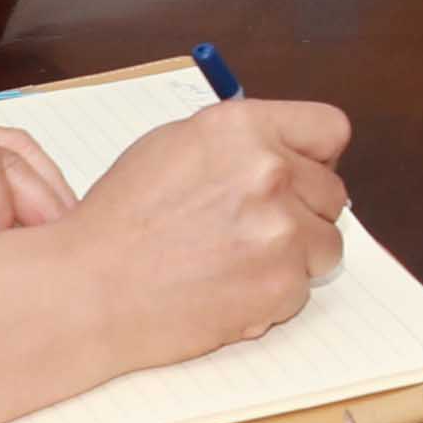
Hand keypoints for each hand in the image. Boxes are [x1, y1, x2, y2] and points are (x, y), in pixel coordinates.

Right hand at [71, 92, 353, 350]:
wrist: (90, 289)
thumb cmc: (121, 221)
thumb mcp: (174, 147)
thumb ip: (240, 144)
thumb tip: (292, 155)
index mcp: (242, 128)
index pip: (329, 130)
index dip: (317, 156)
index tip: (304, 174)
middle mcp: (269, 171)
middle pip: (332, 191)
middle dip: (302, 211)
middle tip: (251, 230)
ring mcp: (281, 230)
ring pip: (327, 243)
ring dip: (294, 256)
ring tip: (236, 261)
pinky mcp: (282, 284)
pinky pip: (305, 287)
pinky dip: (274, 294)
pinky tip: (227, 288)